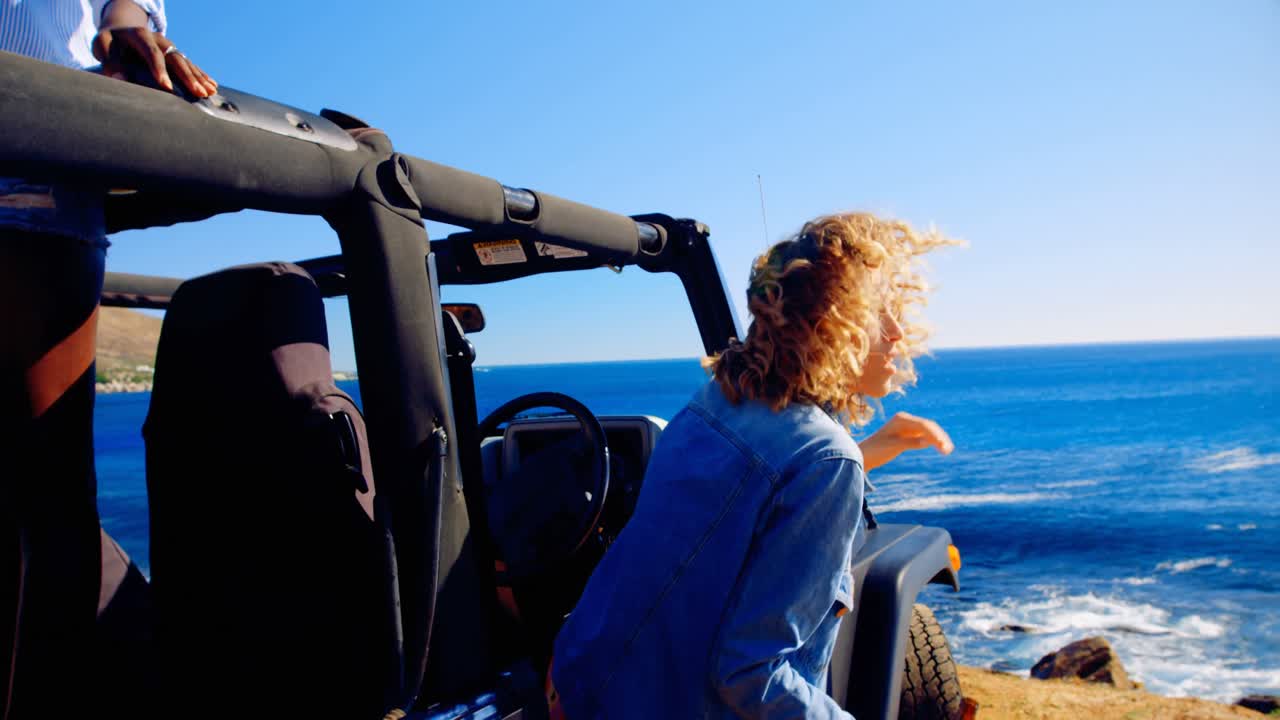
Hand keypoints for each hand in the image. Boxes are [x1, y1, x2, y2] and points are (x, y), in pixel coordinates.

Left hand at [93, 25, 216, 97]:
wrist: (120, 31)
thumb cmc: (110, 42)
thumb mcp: (103, 45)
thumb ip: (109, 60)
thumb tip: (119, 78)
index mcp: (140, 35)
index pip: (152, 52)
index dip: (160, 69)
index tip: (166, 87)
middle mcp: (159, 39)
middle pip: (176, 58)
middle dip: (187, 76)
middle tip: (197, 92)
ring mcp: (169, 46)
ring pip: (186, 62)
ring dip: (198, 78)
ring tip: (209, 92)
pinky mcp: (174, 54)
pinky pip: (191, 65)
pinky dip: (201, 76)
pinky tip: (213, 86)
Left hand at [858, 412, 952, 471]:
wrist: (864, 454)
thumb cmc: (875, 450)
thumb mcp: (893, 447)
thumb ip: (910, 443)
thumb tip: (929, 442)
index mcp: (901, 419)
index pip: (924, 425)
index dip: (936, 435)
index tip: (943, 446)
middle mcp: (905, 420)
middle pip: (928, 426)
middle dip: (939, 437)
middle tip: (948, 451)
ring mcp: (907, 426)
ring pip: (928, 431)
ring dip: (938, 440)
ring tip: (947, 451)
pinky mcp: (908, 434)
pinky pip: (924, 436)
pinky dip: (932, 442)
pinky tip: (940, 448)